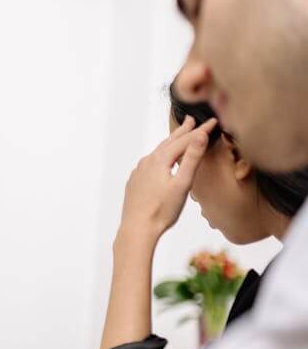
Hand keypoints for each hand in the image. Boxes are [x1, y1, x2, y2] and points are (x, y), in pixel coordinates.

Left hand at [118, 115, 215, 240]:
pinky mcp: (135, 181)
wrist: (137, 228)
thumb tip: (200, 135)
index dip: (200, 130)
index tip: (213, 121)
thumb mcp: (183, 183)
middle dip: (182, 131)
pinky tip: (160, 161)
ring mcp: (139, 171)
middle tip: (191, 120)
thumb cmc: (162, 210)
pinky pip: (149, 163)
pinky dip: (159, 156)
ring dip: (170, 143)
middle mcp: (146, 162)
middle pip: (168, 142)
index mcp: (159, 160)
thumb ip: (191, 158)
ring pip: (157, 152)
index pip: (184, 140)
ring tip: (178, 137)